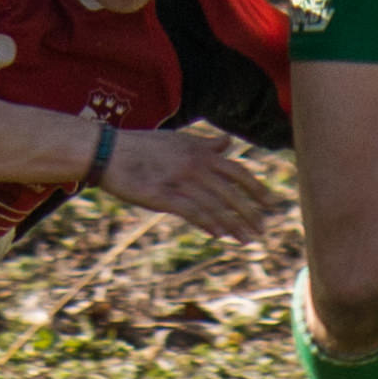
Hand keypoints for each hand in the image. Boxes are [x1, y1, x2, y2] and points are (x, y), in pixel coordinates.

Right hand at [98, 126, 276, 244]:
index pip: (237, 171)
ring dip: (233, 225)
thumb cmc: (142, 146)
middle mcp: (194, 166)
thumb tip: (227, 142)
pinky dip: (208, 224)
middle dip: (250, 213)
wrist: (107, 151)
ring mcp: (179, 181)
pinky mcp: (163, 196)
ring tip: (246, 239)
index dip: (256, 188)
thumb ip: (205, 143)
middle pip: (231, 193)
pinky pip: (192, 213)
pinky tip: (219, 235)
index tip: (270, 202)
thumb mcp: (177, 139)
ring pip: (215, 206)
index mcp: (200, 152)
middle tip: (263, 229)